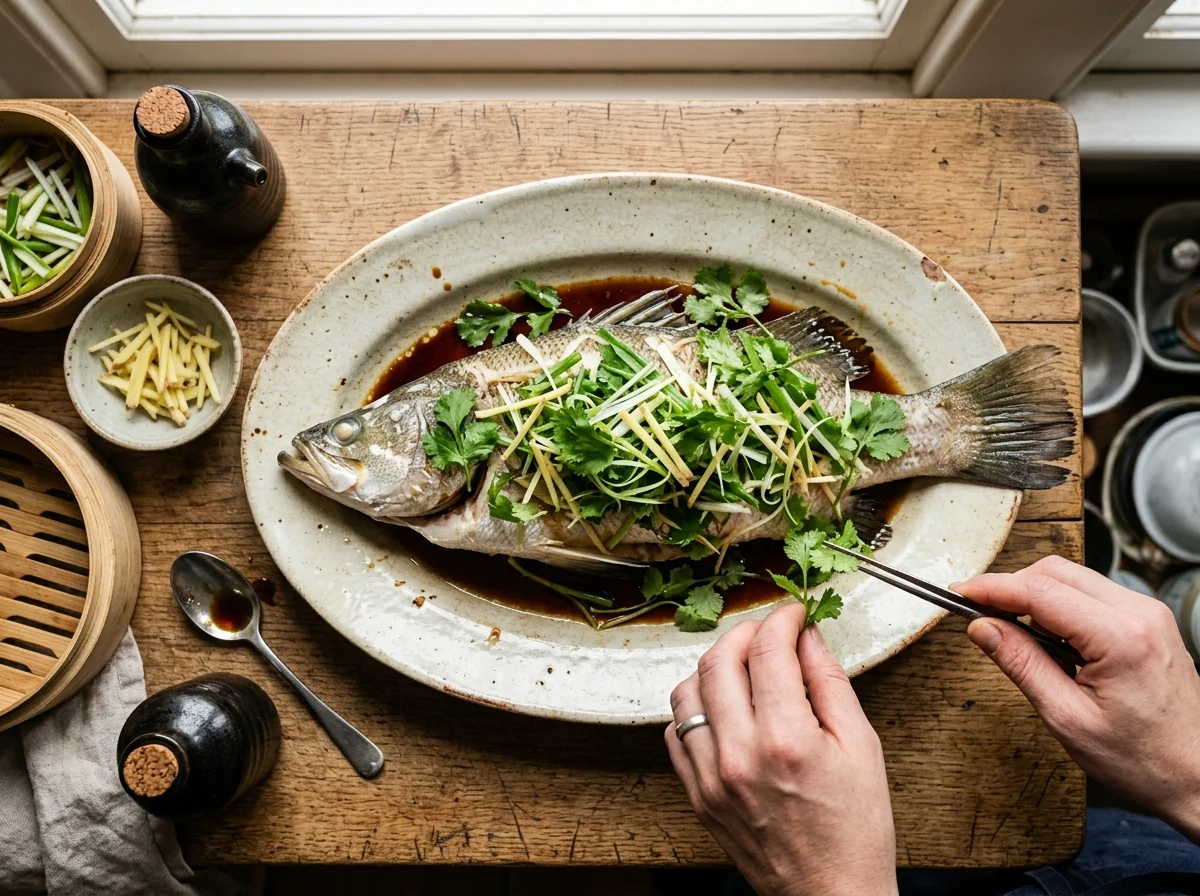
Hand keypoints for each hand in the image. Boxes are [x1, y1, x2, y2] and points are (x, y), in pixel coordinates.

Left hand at [665, 603, 896, 895]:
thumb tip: (809, 636)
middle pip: (719, 660)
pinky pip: (676, 732)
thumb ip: (830, 682)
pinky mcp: (696, 794)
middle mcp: (738, 755)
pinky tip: (723, 707)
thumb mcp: (862, 747)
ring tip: (744, 666)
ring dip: (713, 666)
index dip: (781, 619)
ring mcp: (710, 776)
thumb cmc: (854, 831)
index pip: (767, 650)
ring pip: (687, 690)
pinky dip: (695, 707)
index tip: (793, 613)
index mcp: (786, 740)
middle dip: (745, 631)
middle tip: (769, 631)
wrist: (830, 895)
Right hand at [959, 556, 1199, 840]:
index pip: (1039, 591)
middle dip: (1010, 586)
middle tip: (976, 613)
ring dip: (1033, 593)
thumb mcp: (1067, 718)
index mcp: (1120, 637)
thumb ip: (1021, 664)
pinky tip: (1042, 632)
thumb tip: (982, 628)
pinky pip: (1090, 593)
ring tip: (1007, 627)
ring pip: (1071, 577)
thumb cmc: (1141, 759)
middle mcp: (1139, 613)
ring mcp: (1147, 613)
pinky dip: (1058, 603)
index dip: (991, 588)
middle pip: (1054, 571)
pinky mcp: (1147, 620)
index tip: (959, 594)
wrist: (1197, 775)